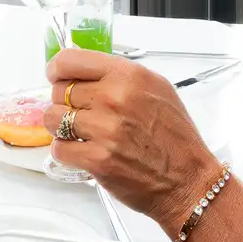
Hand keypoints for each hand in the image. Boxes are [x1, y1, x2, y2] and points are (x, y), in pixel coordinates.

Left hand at [42, 49, 222, 232]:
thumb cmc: (174, 138)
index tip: (57, 77)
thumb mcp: (156, 88)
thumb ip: (119, 76)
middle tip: (82, 114)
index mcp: (128, 75)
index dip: (57, 70)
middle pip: (59, 90)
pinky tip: (84, 152)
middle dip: (65, 103)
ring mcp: (105, 129)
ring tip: (81, 134)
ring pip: (53, 118)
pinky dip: (66, 152)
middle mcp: (114, 98)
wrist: (188, 181)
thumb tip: (83, 70)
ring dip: (61, 127)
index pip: (69, 60)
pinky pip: (59, 148)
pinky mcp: (97, 159)